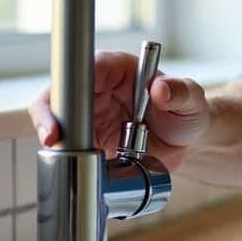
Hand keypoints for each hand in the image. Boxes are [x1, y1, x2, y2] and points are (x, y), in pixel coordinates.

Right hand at [28, 50, 209, 170]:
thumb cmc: (186, 111)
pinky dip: (70, 161)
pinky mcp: (87, 142)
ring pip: (57, 125)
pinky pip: (69, 150)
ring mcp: (88, 117)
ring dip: (59, 144)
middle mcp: (96, 90)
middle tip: (54, 141)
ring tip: (74, 160)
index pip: (84, 69)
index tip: (68, 108)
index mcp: (117, 69)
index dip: (70, 86)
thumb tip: (160, 88)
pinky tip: (81, 171)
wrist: (185, 143)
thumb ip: (181, 91)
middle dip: (49, 118)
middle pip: (58, 97)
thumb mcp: (192, 100)